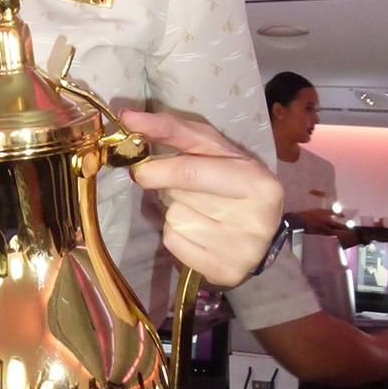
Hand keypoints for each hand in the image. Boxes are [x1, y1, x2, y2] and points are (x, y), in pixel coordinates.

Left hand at [121, 108, 283, 288]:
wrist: (260, 230)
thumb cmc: (229, 178)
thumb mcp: (209, 147)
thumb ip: (170, 129)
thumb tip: (127, 116)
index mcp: (257, 181)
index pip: (190, 173)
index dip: (158, 169)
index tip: (139, 169)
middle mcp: (256, 220)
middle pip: (180, 197)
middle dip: (172, 189)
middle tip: (191, 189)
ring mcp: (242, 251)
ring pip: (175, 221)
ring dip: (176, 211)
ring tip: (202, 211)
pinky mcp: (226, 272)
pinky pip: (174, 244)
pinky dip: (177, 235)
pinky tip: (200, 232)